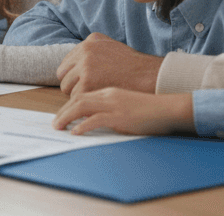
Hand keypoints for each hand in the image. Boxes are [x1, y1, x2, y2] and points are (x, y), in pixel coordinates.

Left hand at [52, 87, 192, 135]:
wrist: (168, 108)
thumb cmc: (150, 108)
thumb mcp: (126, 103)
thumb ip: (111, 107)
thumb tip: (97, 118)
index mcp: (110, 91)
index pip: (83, 95)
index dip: (69, 106)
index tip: (61, 116)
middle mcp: (108, 95)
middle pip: (78, 99)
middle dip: (63, 111)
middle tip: (55, 123)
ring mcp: (114, 105)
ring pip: (82, 107)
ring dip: (67, 117)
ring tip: (59, 127)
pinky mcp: (120, 116)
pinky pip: (96, 120)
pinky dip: (83, 126)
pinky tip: (76, 132)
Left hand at [56, 32, 163, 95]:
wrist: (149, 76)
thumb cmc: (133, 64)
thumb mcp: (110, 44)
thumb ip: (91, 46)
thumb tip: (76, 55)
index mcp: (87, 44)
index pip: (65, 65)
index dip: (72, 77)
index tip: (78, 85)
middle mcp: (84, 54)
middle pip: (63, 78)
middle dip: (72, 87)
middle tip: (84, 95)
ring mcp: (85, 70)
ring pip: (68, 90)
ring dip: (78, 97)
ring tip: (92, 100)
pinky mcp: (89, 85)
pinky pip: (76, 99)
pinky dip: (83, 105)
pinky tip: (93, 106)